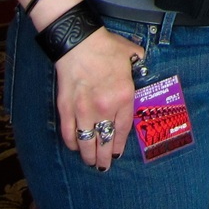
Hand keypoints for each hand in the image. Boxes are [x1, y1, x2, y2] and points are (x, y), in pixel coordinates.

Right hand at [55, 28, 145, 168]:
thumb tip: (142, 70)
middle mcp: (105, 108)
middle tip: (104, 166)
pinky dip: (72, 143)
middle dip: (104, 157)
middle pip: (105, 141)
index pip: (123, 129)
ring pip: (87, 141)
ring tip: (90, 162)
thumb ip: (138, 67)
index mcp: (124, 96)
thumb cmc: (106, 47)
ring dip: (88, 155)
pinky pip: (69, 133)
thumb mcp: (132, 55)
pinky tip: (75, 147)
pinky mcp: (66, 108)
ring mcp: (84, 110)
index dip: (119, 145)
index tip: (117, 154)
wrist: (78, 42)